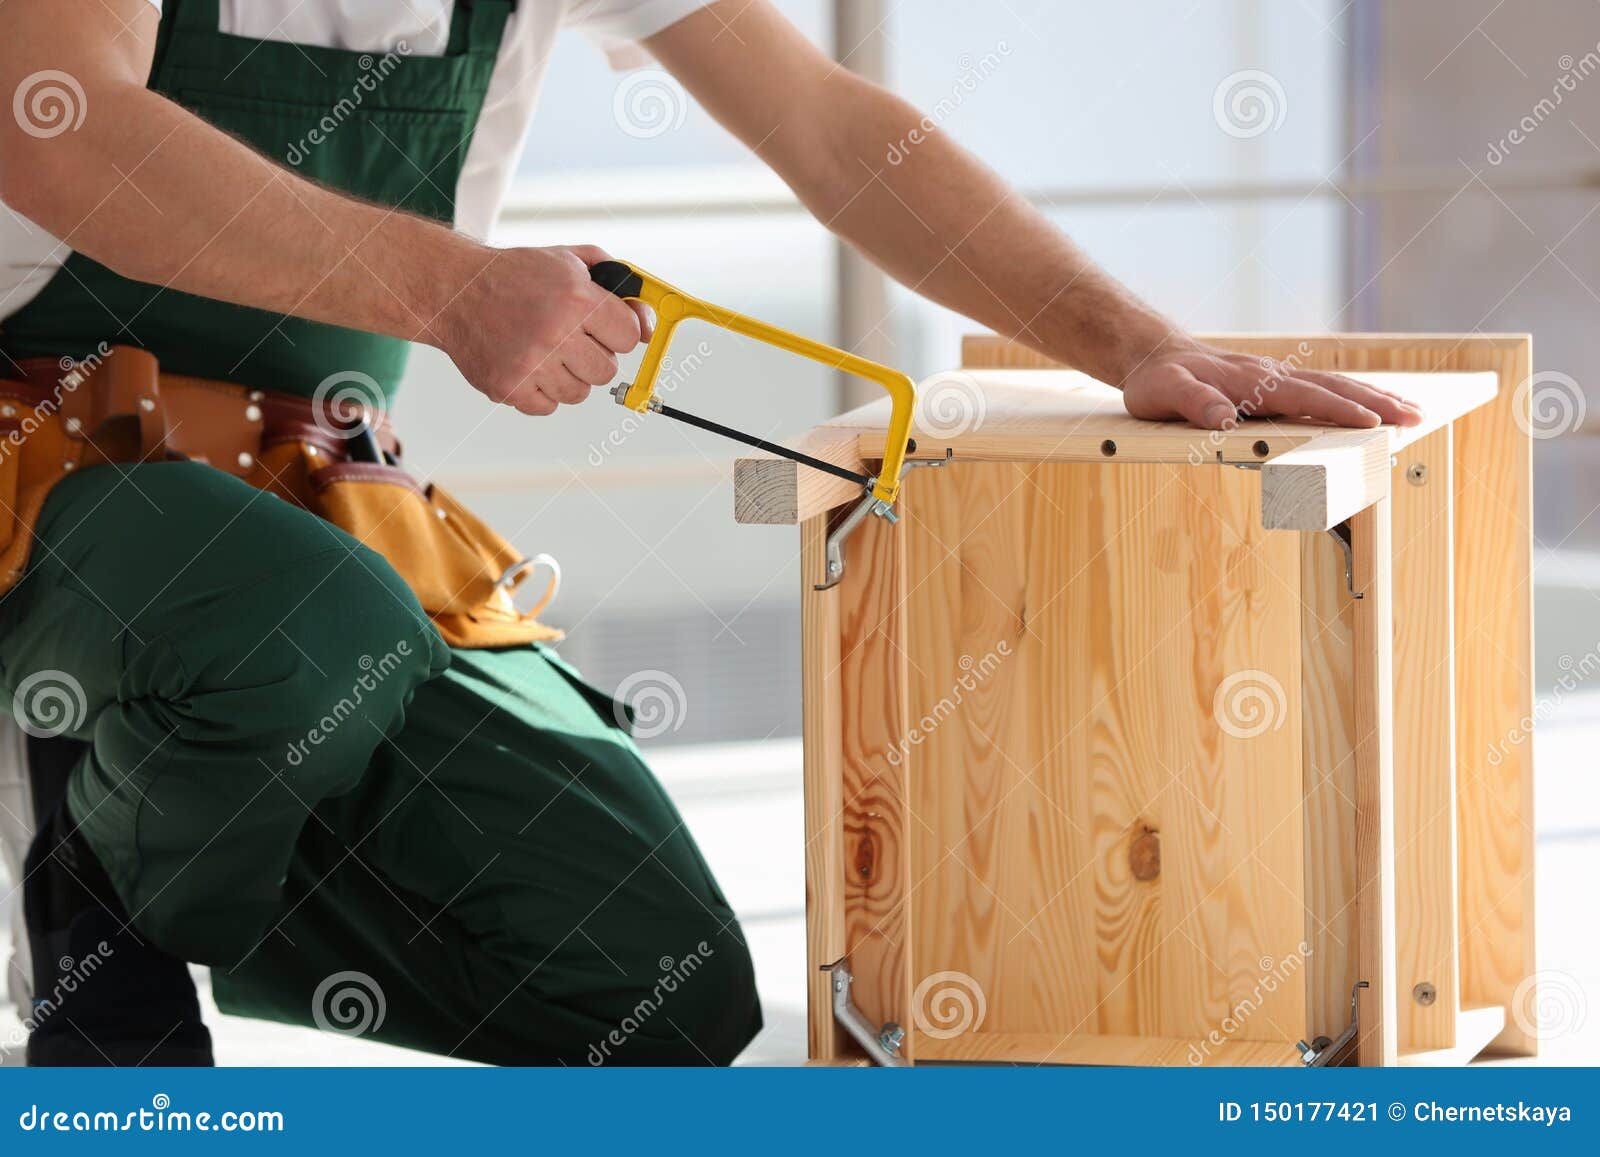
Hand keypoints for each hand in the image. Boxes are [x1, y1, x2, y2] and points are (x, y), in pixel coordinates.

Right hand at [436, 244, 651, 415]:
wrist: (455, 291)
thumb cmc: (517, 275)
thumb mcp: (571, 262)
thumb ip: (620, 287)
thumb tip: (649, 330)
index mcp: (576, 298)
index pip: (629, 336)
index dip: (616, 330)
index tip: (600, 325)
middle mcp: (555, 332)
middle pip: (607, 371)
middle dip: (593, 355)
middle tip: (568, 337)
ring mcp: (531, 364)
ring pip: (579, 393)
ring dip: (568, 375)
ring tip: (544, 349)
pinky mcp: (509, 388)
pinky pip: (548, 407)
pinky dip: (540, 391)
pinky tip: (526, 364)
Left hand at [1119, 338, 1423, 430]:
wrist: (1154, 355)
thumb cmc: (1157, 380)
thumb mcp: (1164, 394)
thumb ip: (1193, 404)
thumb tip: (1225, 419)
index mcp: (1251, 381)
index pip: (1304, 396)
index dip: (1338, 410)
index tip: (1372, 422)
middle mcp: (1270, 375)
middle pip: (1332, 386)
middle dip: (1376, 402)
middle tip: (1415, 417)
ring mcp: (1275, 377)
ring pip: (1332, 384)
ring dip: (1373, 397)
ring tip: (1410, 411)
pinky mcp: (1273, 383)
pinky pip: (1320, 388)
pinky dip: (1351, 395)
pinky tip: (1370, 405)